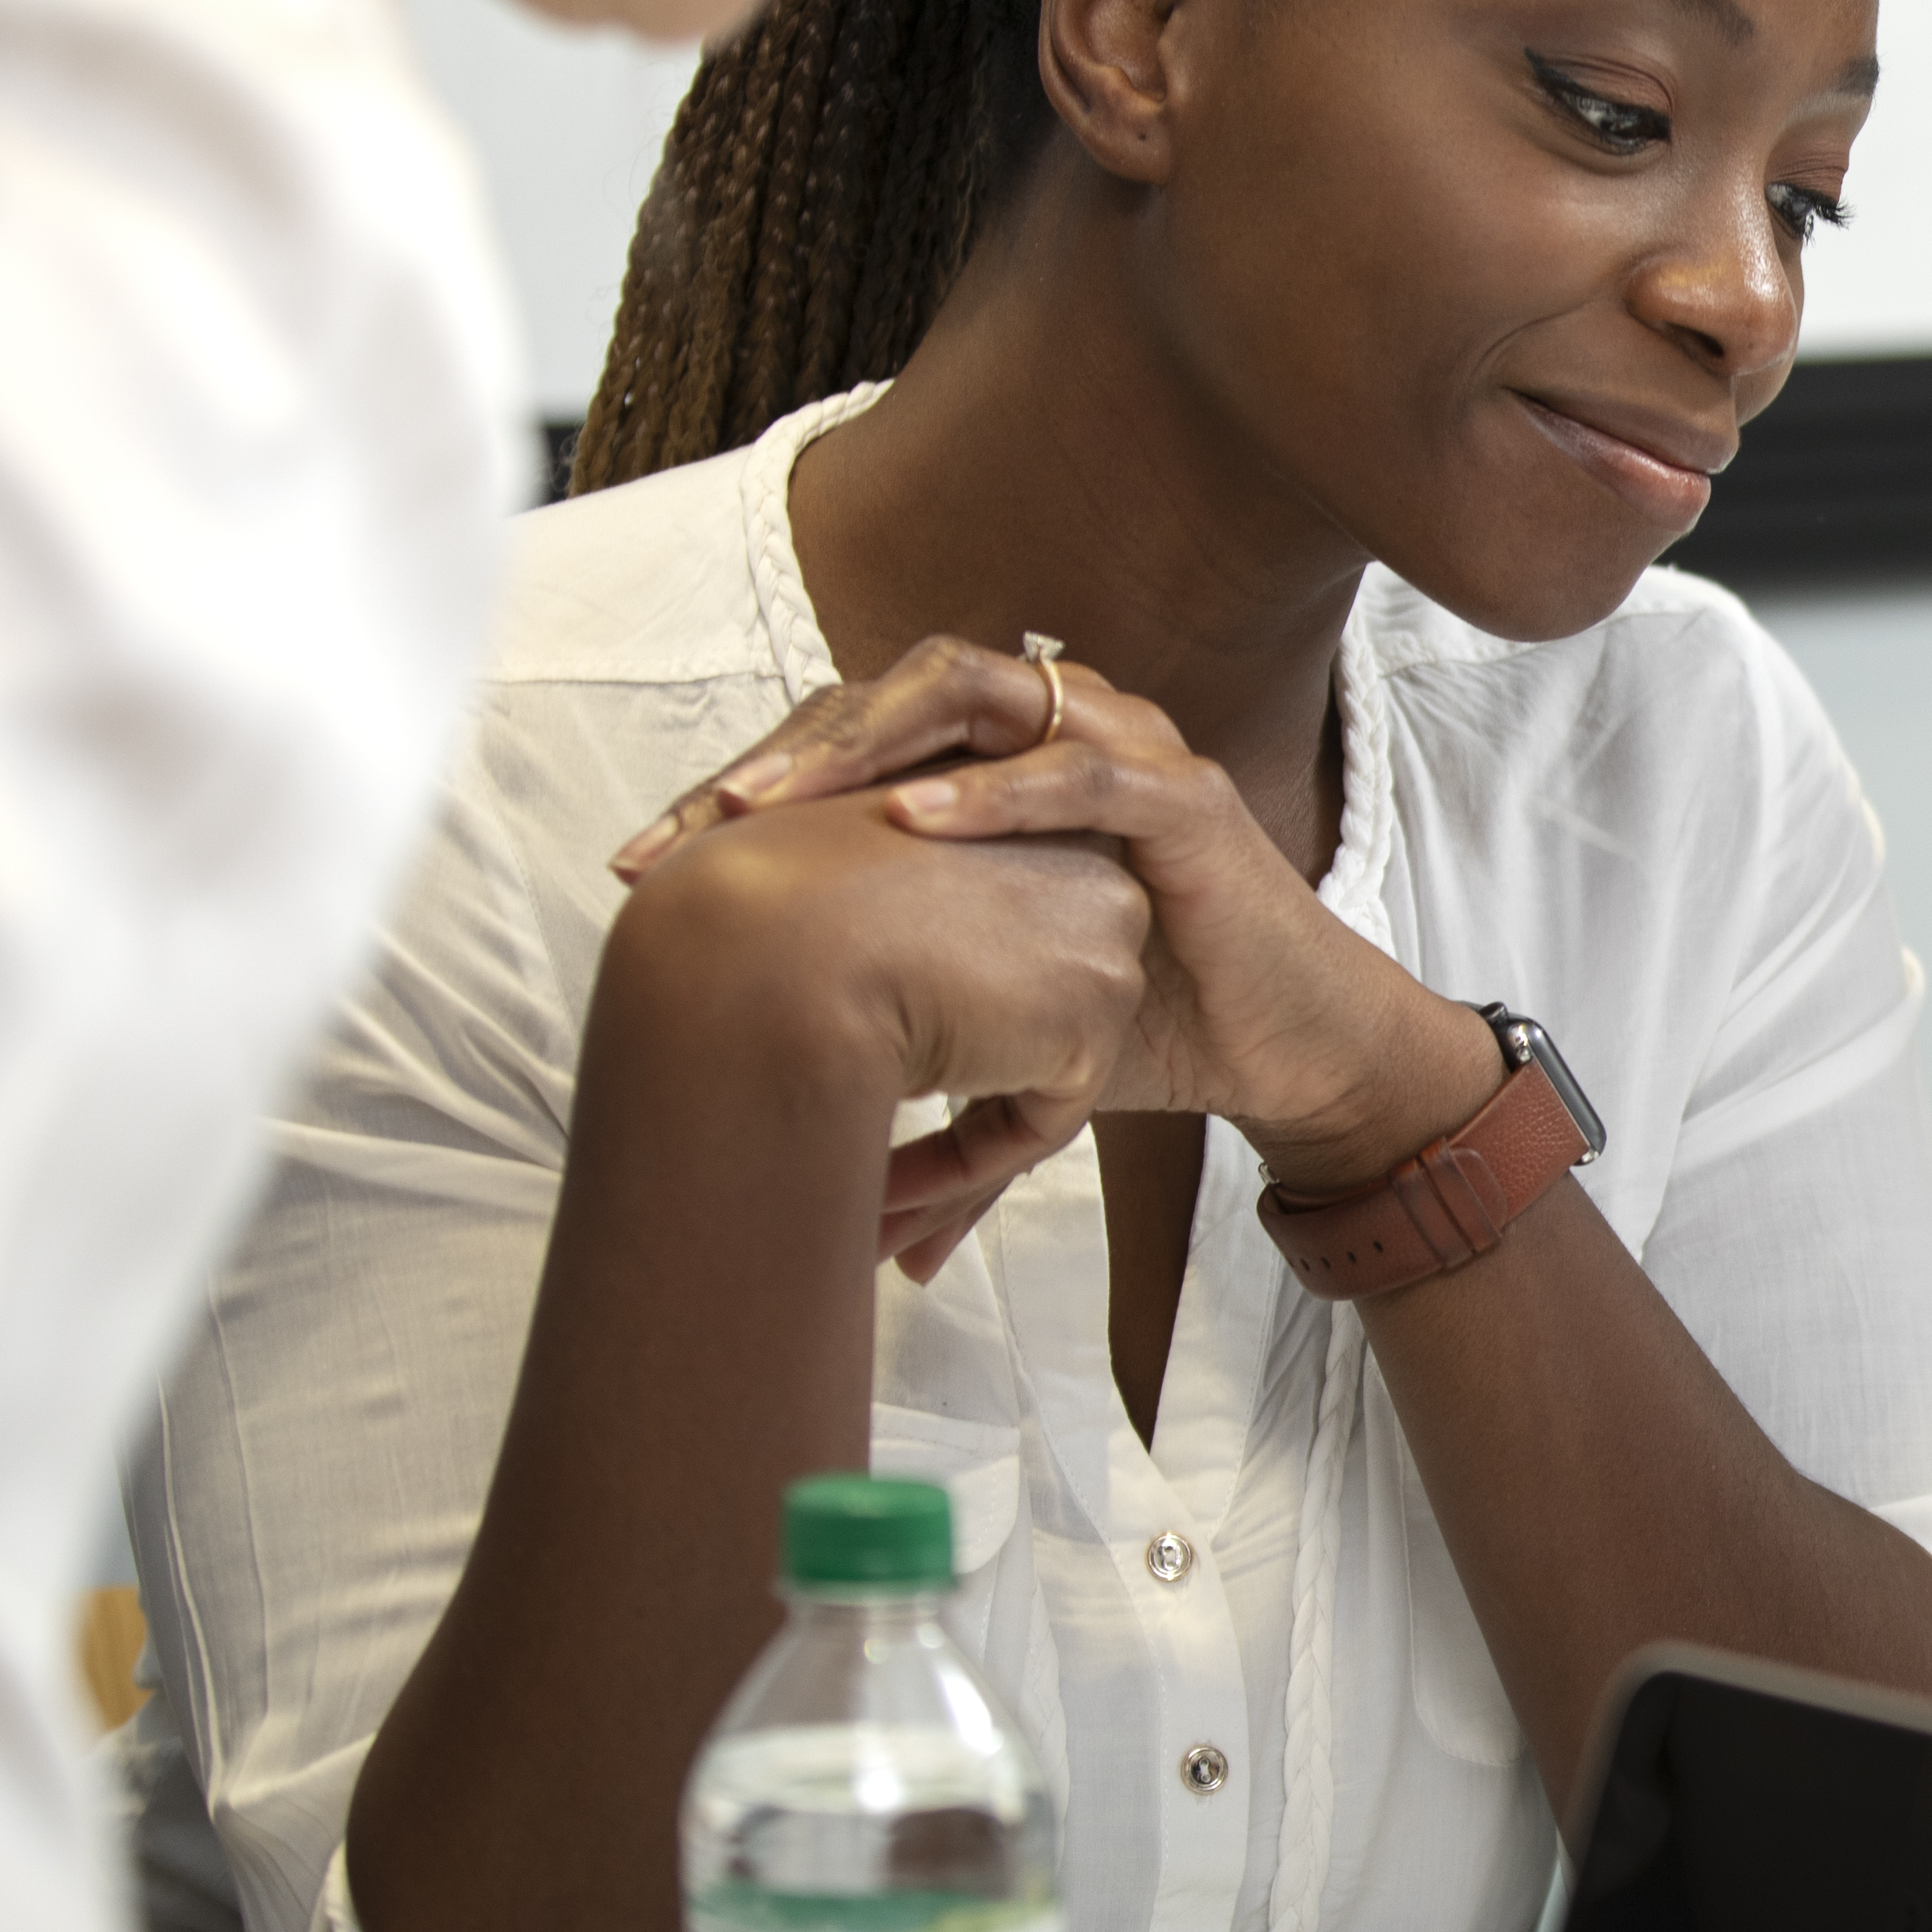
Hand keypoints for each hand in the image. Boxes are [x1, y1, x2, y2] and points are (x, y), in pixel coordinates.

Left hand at [618, 634, 1500, 1198]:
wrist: (1286, 1049)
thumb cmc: (1151, 1024)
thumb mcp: (1008, 1047)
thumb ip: (931, 1114)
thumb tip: (859, 1242)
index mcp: (994, 771)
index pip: (848, 740)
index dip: (743, 785)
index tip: (645, 865)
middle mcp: (1051, 734)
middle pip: (888, 694)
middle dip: (780, 753)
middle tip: (691, 829)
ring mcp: (1122, 752)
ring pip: (975, 689)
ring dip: (866, 741)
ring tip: (774, 801)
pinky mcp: (1187, 799)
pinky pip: (1086, 765)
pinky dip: (1001, 785)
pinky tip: (919, 816)